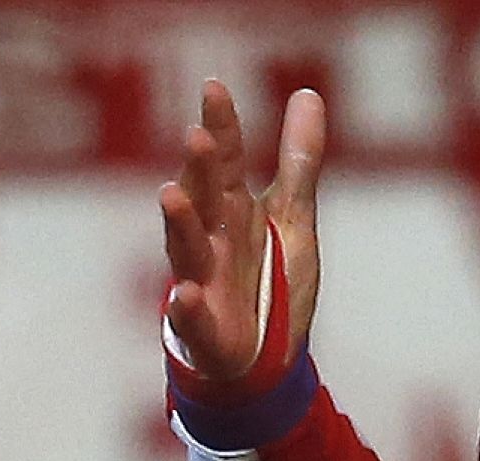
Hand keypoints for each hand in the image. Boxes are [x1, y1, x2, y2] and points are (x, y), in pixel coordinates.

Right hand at [159, 80, 325, 379]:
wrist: (263, 354)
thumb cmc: (268, 277)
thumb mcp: (293, 216)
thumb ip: (298, 160)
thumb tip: (307, 93)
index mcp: (232, 209)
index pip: (224, 161)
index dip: (221, 127)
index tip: (215, 87)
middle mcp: (212, 239)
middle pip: (203, 198)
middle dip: (199, 170)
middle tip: (198, 136)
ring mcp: (203, 281)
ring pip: (187, 249)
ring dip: (179, 224)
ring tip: (171, 194)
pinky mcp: (204, 327)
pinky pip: (191, 316)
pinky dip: (187, 307)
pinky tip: (187, 295)